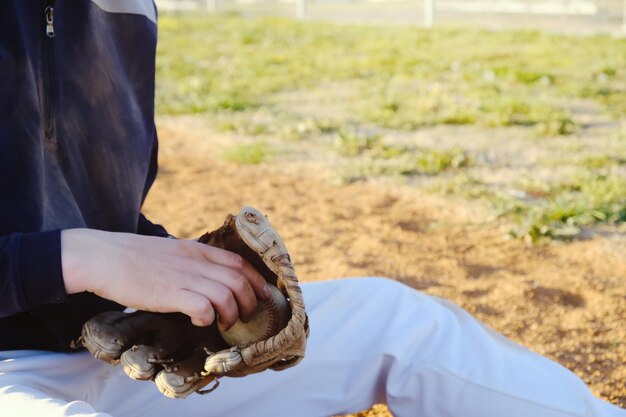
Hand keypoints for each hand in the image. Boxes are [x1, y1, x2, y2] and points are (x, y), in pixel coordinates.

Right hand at [60, 229, 269, 327]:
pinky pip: (203, 307)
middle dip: (251, 302)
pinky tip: (198, 322)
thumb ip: (193, 261)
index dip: (257, 281)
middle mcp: (196, 262)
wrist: (103, 257)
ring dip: (232, 314)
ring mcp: (184, 277)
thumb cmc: (135, 258)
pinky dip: (207, 318)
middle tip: (246, 316)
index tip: (264, 295)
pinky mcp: (170, 294)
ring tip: (224, 323)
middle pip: (240, 281)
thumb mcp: (172, 251)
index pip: (240, 263)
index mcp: (198, 250)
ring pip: (227, 296)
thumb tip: (210, 278)